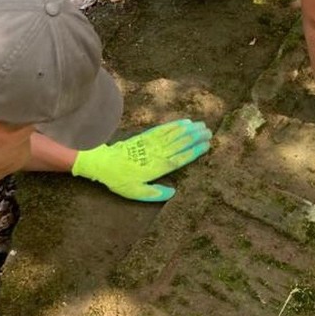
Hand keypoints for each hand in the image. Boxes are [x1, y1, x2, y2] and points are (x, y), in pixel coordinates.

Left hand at [72, 119, 211, 200]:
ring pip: (175, 134)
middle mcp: (158, 153)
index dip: (195, 151)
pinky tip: (184, 122)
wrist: (104, 163)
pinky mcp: (146, 136)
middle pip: (181, 143)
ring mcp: (153, 143)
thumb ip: (155, 193)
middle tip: (210, 132)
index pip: (181, 158)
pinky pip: (163, 129)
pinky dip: (175, 125)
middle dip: (196, 137)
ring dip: (189, 129)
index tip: (207, 146)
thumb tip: (173, 193)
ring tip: (202, 125)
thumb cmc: (121, 180)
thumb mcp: (136, 193)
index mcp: (158, 167)